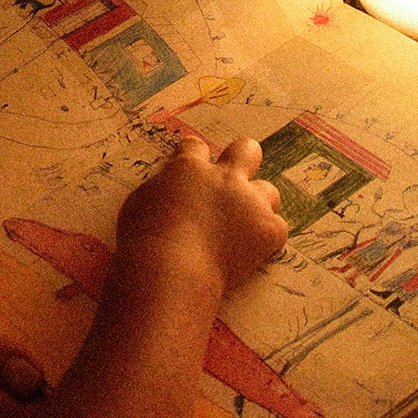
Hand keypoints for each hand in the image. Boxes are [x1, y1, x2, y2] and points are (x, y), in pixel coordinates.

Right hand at [115, 137, 286, 299]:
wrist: (172, 271)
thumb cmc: (144, 239)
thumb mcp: (140, 202)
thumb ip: (163, 188)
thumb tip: (172, 188)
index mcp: (190, 167)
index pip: (196, 146)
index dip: (192, 157)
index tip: (189, 171)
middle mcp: (225, 178)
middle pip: (247, 150)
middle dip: (242, 158)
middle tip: (231, 181)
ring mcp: (250, 203)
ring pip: (268, 190)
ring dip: (256, 203)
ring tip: (241, 225)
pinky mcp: (268, 231)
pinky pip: (277, 227)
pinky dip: (266, 236)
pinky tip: (250, 249)